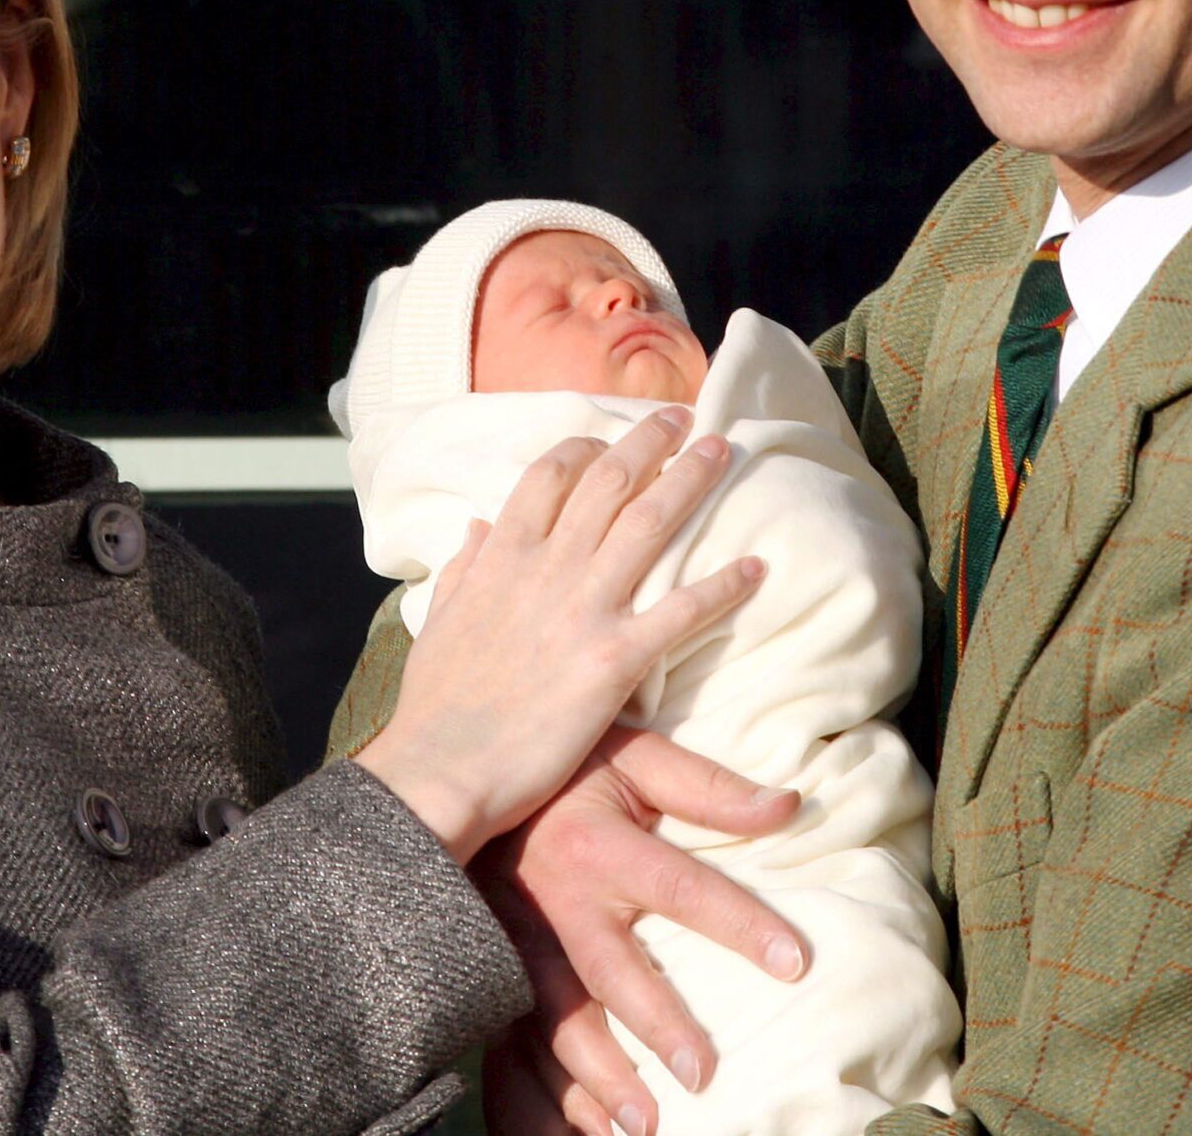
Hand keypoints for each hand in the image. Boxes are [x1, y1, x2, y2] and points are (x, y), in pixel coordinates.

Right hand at [358, 409, 756, 863]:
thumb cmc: (435, 706)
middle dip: (651, 443)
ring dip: (690, 481)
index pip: (549, 475)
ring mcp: (582, 609)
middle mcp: (546, 569)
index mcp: (502, 558)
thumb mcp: (437, 622)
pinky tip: (756, 568)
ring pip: (649, 524)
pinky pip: (680, 611)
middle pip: (609, 482)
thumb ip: (462, 569)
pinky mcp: (613, 660)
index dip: (586, 447)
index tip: (612, 438)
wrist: (442, 770)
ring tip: (722, 453)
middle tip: (685, 421)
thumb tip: (478, 525)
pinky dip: (722, 585)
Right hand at [478, 728, 805, 1135]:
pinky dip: (542, 1091)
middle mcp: (554, 898)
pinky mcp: (493, 971)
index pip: (681, 888)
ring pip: (552, 1020)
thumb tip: (788, 806)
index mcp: (596, 842)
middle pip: (607, 972)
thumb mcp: (636, 757)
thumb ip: (707, 786)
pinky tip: (580, 1128)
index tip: (796, 964)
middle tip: (704, 1077)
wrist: (468, 778)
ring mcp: (517, 941)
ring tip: (642, 1124)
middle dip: (654, 1025)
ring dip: (595, 1076)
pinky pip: (510, 1040)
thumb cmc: (571, 771)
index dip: (740, 924)